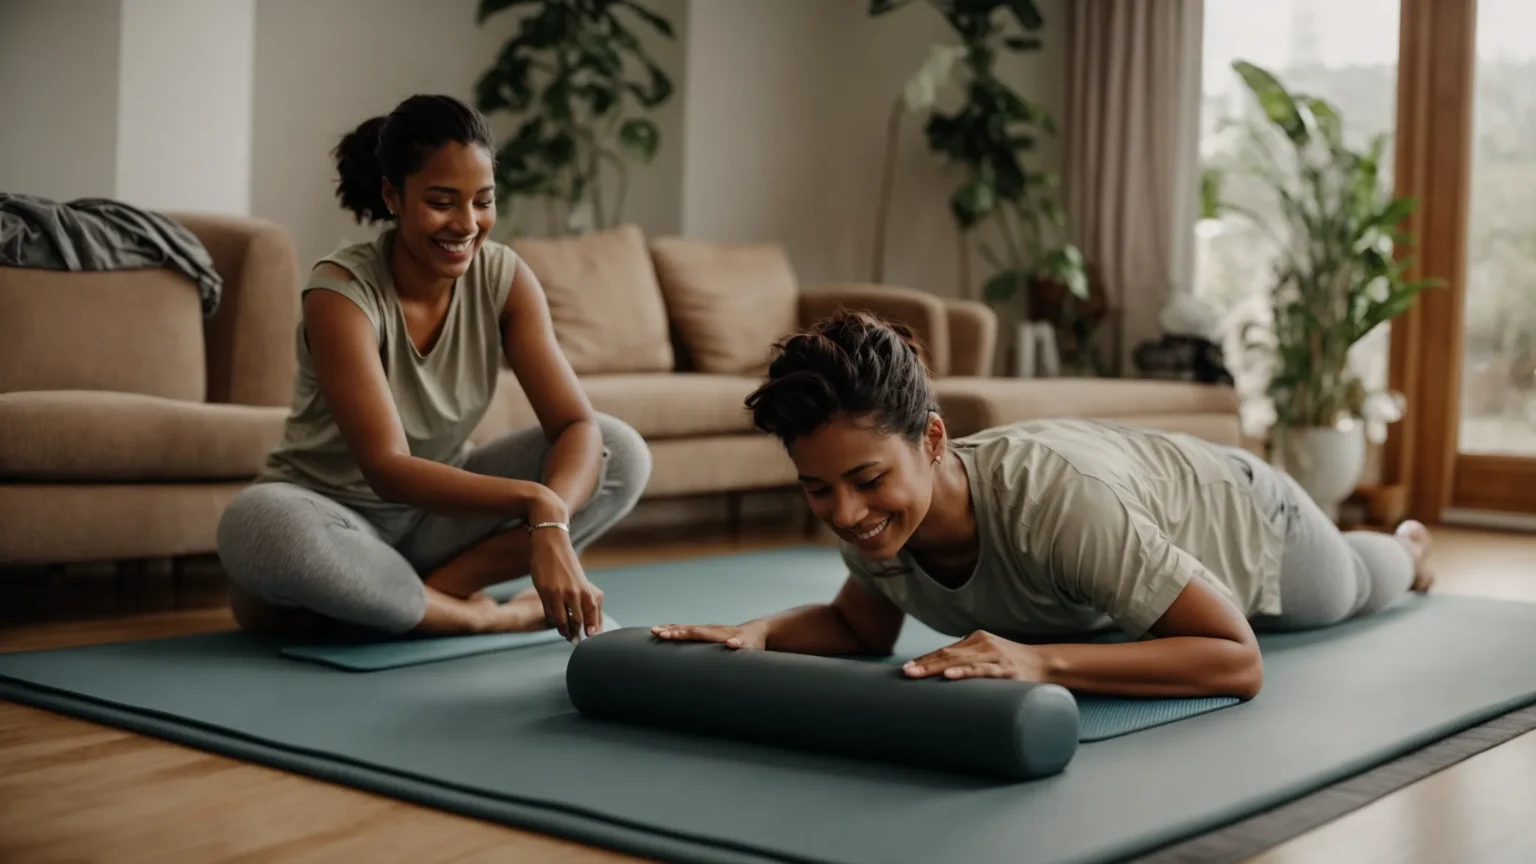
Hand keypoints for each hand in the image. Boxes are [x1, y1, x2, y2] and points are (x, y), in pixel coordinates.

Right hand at [527, 526, 602, 642]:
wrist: (551, 544)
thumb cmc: (567, 564)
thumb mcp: (581, 581)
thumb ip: (584, 599)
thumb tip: (588, 621)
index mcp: (587, 590)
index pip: (592, 618)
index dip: (592, 631)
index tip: (590, 638)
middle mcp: (575, 594)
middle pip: (577, 622)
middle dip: (576, 633)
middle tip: (574, 639)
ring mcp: (560, 594)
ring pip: (562, 621)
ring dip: (564, 630)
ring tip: (565, 634)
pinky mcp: (545, 593)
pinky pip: (550, 614)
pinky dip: (553, 621)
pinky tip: (555, 622)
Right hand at [650, 622, 767, 649]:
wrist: (756, 632)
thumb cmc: (753, 644)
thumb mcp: (751, 648)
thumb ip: (742, 647)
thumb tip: (733, 644)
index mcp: (719, 634)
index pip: (698, 633)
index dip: (683, 634)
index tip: (669, 635)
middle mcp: (711, 629)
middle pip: (688, 629)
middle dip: (671, 631)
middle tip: (655, 632)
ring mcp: (707, 629)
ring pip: (685, 627)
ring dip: (670, 628)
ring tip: (653, 631)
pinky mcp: (706, 632)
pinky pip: (687, 630)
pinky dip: (674, 629)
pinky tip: (663, 631)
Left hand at [902, 630, 1049, 681]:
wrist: (1045, 665)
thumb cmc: (1012, 664)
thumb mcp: (988, 657)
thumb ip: (969, 661)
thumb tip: (941, 676)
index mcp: (977, 640)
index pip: (945, 650)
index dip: (925, 659)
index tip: (906, 669)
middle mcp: (983, 644)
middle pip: (947, 655)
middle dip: (924, 664)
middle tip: (905, 673)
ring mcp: (995, 656)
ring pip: (959, 661)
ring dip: (935, 668)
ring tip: (917, 674)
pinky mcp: (1006, 670)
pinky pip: (982, 671)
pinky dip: (964, 673)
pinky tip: (949, 676)